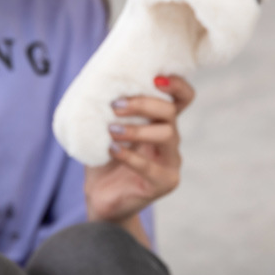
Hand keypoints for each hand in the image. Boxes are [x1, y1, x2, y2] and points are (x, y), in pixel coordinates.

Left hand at [84, 75, 194, 241]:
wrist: (101, 196)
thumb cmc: (103, 157)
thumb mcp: (102, 128)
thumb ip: (105, 109)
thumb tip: (92, 85)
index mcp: (159, 121)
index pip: (181, 98)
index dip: (176, 84)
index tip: (155, 78)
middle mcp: (170, 138)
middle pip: (170, 111)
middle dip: (143, 103)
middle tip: (115, 105)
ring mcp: (170, 161)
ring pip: (167, 134)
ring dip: (137, 129)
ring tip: (112, 132)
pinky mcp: (164, 182)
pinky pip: (150, 166)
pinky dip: (129, 156)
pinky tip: (112, 150)